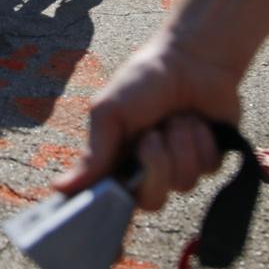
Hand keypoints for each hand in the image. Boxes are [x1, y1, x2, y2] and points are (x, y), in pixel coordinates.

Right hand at [52, 31, 241, 210]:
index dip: (116, 208)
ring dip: (180, 144)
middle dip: (155, 165)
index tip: (120, 200)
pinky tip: (198, 120)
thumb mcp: (109, 112)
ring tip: (176, 118)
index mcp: (117, 162)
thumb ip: (93, 154)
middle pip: (152, 201)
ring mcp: (180, 167)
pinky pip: (207, 168)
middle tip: (152, 135)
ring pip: (183, 183)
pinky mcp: (208, 160)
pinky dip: (202, 140)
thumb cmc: (144, 80)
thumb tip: (60, 188)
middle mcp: (147, 170)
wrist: (190, 59)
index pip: (112, 203)